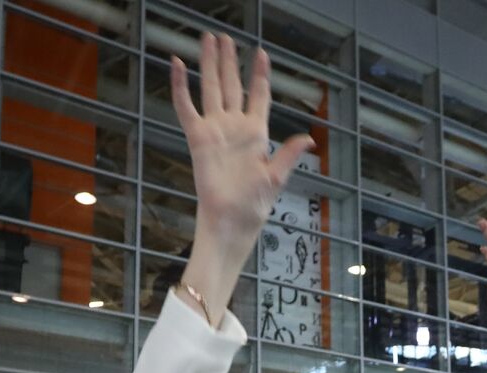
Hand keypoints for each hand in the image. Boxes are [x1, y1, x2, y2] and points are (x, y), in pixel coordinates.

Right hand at [173, 35, 314, 245]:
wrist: (231, 221)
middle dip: (229, 60)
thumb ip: (288, 154)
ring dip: (210, 64)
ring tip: (208, 39)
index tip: (261, 53)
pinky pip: (186, 107)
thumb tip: (308, 138)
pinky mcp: (197, 138)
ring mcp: (215, 130)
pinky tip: (178, 65)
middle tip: (224, 37)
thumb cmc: (253, 204)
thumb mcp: (276, 178)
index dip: (260, 75)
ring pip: (211, 88)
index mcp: (256, 134)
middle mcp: (235, 127)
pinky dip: (181, 86)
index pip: (259, 96)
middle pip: (232, 85)